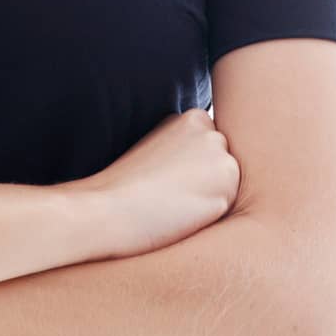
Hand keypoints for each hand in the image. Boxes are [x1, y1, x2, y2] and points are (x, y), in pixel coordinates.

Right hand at [57, 108, 241, 259]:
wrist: (107, 209)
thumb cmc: (125, 185)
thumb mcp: (156, 147)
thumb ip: (185, 146)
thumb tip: (207, 165)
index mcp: (193, 118)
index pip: (211, 149)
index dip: (190, 168)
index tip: (165, 176)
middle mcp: (214, 133)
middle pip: (223, 166)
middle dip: (205, 181)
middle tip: (169, 191)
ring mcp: (223, 161)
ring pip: (228, 188)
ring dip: (209, 199)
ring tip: (174, 203)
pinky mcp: (226, 192)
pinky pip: (226, 209)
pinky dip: (208, 217)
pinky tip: (182, 215)